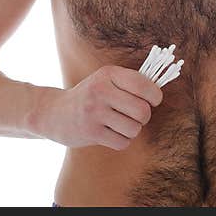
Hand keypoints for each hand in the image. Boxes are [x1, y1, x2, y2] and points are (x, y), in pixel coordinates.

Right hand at [34, 65, 162, 150]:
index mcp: (108, 74)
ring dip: (132, 130)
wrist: (55, 113)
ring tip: (120, 124)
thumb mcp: (106, 80)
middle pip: (142, 111)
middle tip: (135, 115)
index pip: (143, 85)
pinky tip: (111, 133)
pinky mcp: (91, 132)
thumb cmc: (90, 95)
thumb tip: (160, 92)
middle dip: (144, 117)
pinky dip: (121, 140)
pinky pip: (123, 142)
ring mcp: (95, 112)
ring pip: (134, 129)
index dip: (155, 96)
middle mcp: (101, 90)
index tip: (153, 100)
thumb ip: (131, 82)